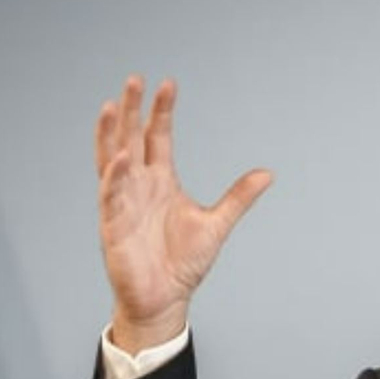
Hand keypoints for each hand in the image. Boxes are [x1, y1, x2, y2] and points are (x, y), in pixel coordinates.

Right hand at [95, 75, 271, 350]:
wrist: (165, 299)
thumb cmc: (183, 263)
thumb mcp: (217, 224)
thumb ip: (238, 197)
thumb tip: (268, 173)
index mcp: (161, 181)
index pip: (158, 137)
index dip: (162, 112)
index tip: (168, 84)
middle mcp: (139, 185)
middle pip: (132, 138)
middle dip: (133, 110)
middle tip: (135, 79)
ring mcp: (123, 202)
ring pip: (112, 159)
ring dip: (111, 133)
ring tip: (113, 105)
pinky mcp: (113, 224)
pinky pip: (111, 194)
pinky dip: (115, 175)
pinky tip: (120, 156)